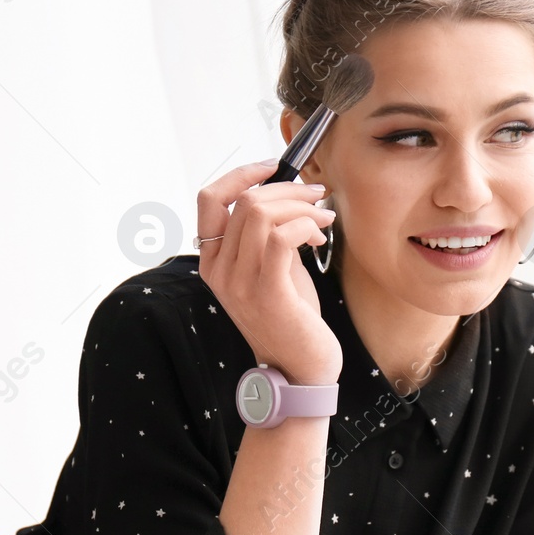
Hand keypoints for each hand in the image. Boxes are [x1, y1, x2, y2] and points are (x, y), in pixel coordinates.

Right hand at [195, 160, 343, 384]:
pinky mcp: (267, 293)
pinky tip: (319, 236)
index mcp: (214, 261)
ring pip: (261, 213)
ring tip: (323, 219)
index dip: (241, 174)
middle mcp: (219, 271)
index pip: (209, 199)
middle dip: (288, 189)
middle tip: (317, 196)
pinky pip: (280, 237)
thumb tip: (290, 193)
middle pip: (244, 201)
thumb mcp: (273, 267)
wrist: (301, 367)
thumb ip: (269, 233)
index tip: (273, 167)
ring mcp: (240, 283)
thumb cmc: (291, 317)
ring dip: (301, 206)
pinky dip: (304, 226)